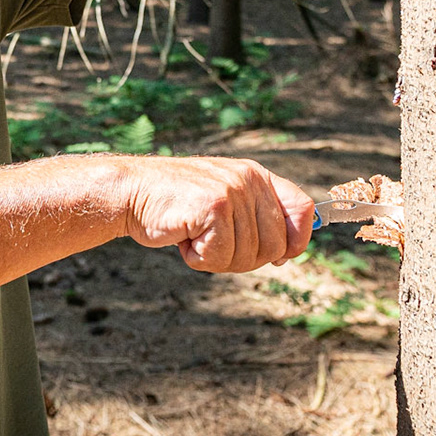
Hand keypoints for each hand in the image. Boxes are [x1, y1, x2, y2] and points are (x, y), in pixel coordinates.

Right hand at [119, 156, 314, 272]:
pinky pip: (220, 256)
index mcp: (256, 176)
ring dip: (216, 259)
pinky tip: (184, 237)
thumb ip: (256, 219)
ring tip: (194, 235)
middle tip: (214, 246)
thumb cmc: (177, 204)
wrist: (132, 190)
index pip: (303, 209)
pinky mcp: (213, 206)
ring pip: (247, 256)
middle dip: (244, 260)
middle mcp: (249, 179)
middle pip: (275, 246)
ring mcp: (232, 191)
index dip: (297, 241)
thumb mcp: (224, 201)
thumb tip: (287, 254)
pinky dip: (199, 258)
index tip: (279, 258)